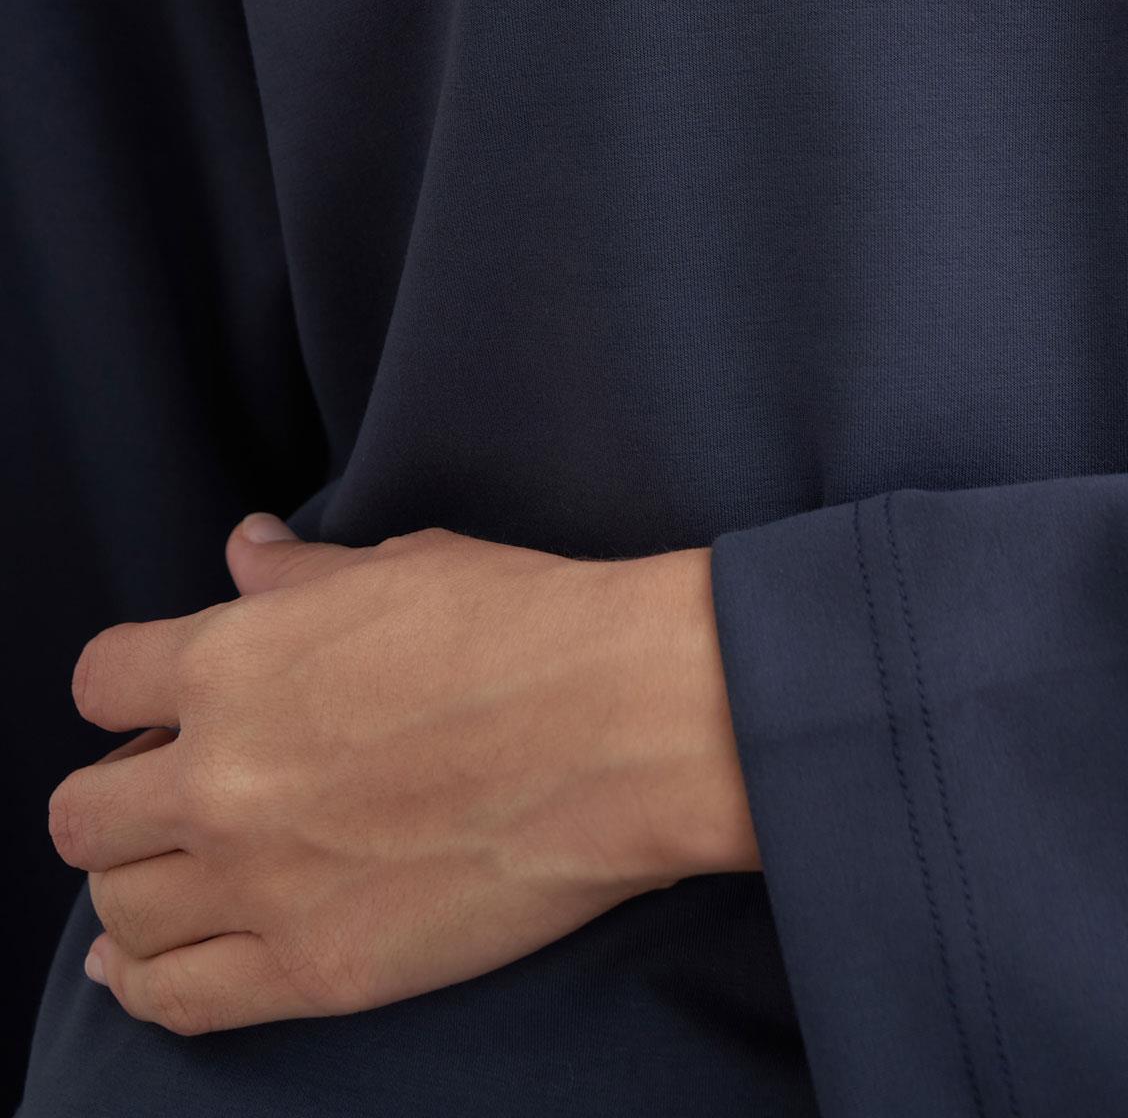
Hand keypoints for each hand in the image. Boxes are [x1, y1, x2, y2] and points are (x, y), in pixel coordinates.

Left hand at [48, 518, 759, 1035]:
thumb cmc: (527, 625)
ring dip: (136, 888)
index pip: (99, 682)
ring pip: (117, 912)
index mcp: (231, 660)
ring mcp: (259, 883)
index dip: (128, 690)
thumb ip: (301, 576)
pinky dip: (144, 982)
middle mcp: (219, 777)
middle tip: (179, 792)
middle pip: (83, 812)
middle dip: (120, 796)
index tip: (163, 703)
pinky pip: (174, 999)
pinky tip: (144, 964)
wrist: (622, 726)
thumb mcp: (402, 568)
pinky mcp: (312, 971)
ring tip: (178, 876)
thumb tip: (246, 549)